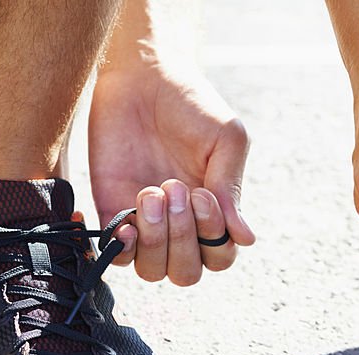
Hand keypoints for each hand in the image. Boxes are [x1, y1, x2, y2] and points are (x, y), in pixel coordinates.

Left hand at [88, 56, 253, 285]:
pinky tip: (128, 220)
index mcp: (214, 214)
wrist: (143, 76)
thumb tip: (246, 238)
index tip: (203, 194)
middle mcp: (181, 227)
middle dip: (183, 239)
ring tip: (151, 192)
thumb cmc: (192, 105)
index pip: (220, 258)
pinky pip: (116, 256)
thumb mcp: (225, 141)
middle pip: (186, 273)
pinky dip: (121, 248)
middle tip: (175, 188)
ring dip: (155, 239)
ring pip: (153, 271)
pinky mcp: (112, 213)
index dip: (212, 238)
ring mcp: (146, 224)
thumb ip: (231, 188)